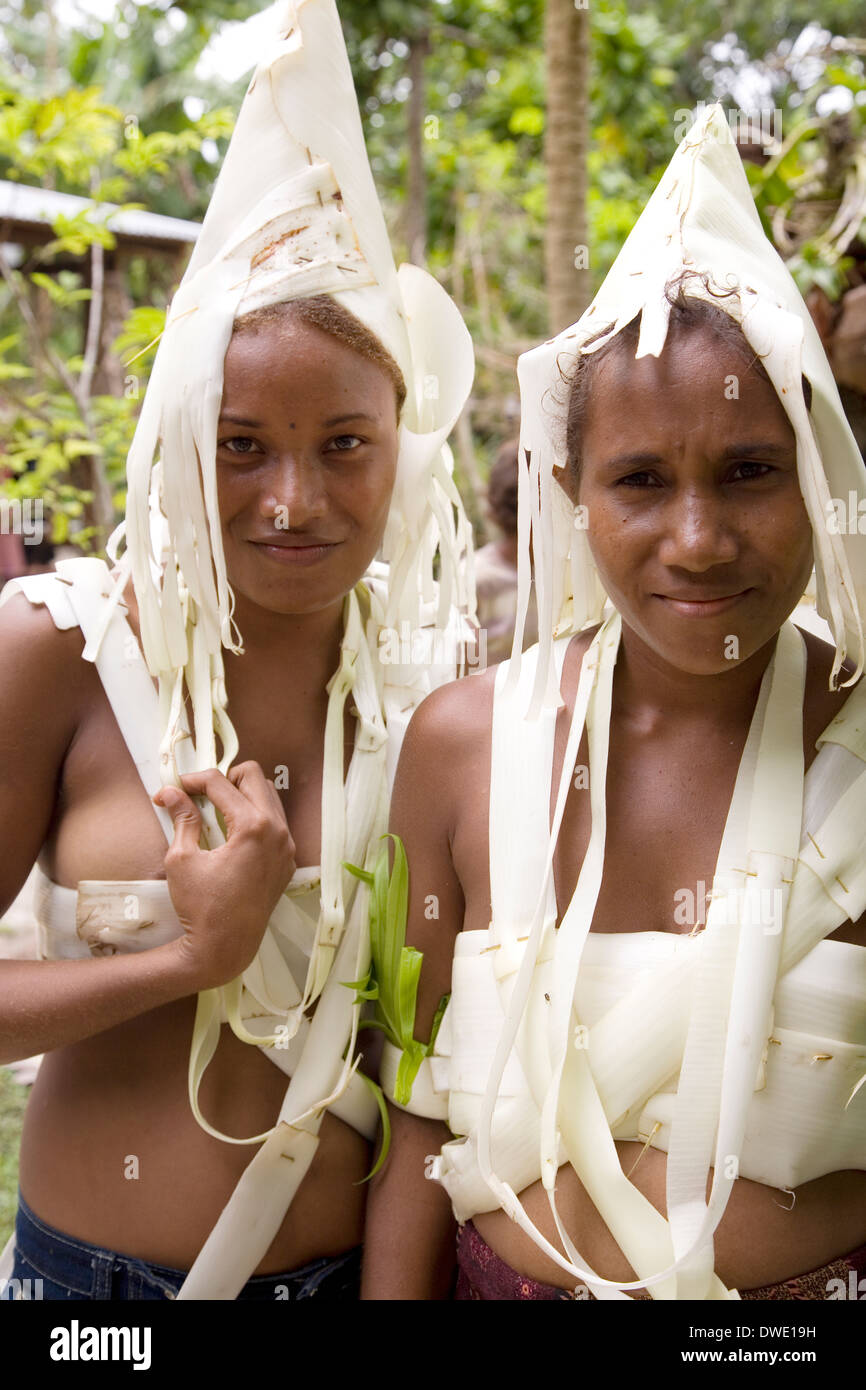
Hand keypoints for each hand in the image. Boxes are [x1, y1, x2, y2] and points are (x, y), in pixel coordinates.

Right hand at [153, 762, 295, 990]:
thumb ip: (181, 818)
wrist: (225, 947)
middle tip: (199, 795)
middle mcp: (278, 831)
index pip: (221, 783)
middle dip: (223, 779)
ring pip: (268, 796)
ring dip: (241, 795)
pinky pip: (275, 822)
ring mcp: (286, 846)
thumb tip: (169, 792)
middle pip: (252, 776)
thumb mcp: (182, 859)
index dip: (193, 780)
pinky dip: (254, 816)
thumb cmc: (201, 906)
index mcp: (253, 827)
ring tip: (214, 811)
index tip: (174, 788)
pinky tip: (231, 832)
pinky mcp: (287, 860)